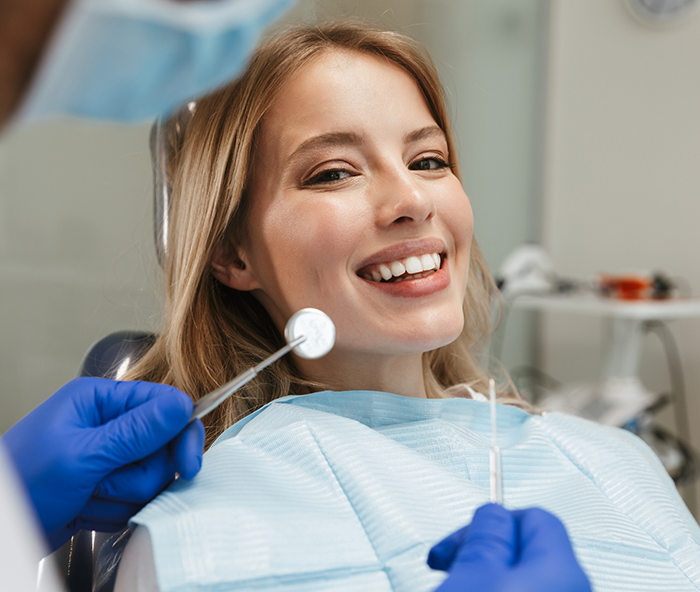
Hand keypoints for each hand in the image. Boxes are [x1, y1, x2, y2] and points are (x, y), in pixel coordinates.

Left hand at [2, 377, 203, 550]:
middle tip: (110, 483)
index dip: (182, 433)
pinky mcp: (105, 486)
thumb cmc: (20, 484)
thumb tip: (181, 406)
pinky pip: (135, 500)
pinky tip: (85, 510)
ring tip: (87, 497)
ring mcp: (107, 458)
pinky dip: (113, 511)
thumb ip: (137, 431)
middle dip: (140, 474)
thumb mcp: (82, 455)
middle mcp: (108, 425)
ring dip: (122, 496)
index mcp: (101, 400)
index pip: (165, 404)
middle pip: (162, 447)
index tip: (187, 463)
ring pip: (151, 478)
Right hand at [428, 503, 590, 591]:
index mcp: (562, 570)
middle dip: (484, 549)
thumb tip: (494, 512)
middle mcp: (574, 591)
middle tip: (449, 563)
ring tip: (455, 586)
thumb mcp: (473, 573)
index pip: (535, 516)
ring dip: (485, 574)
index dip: (493, 520)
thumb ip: (488, 534)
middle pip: (528, 549)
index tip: (462, 538)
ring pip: (522, 577)